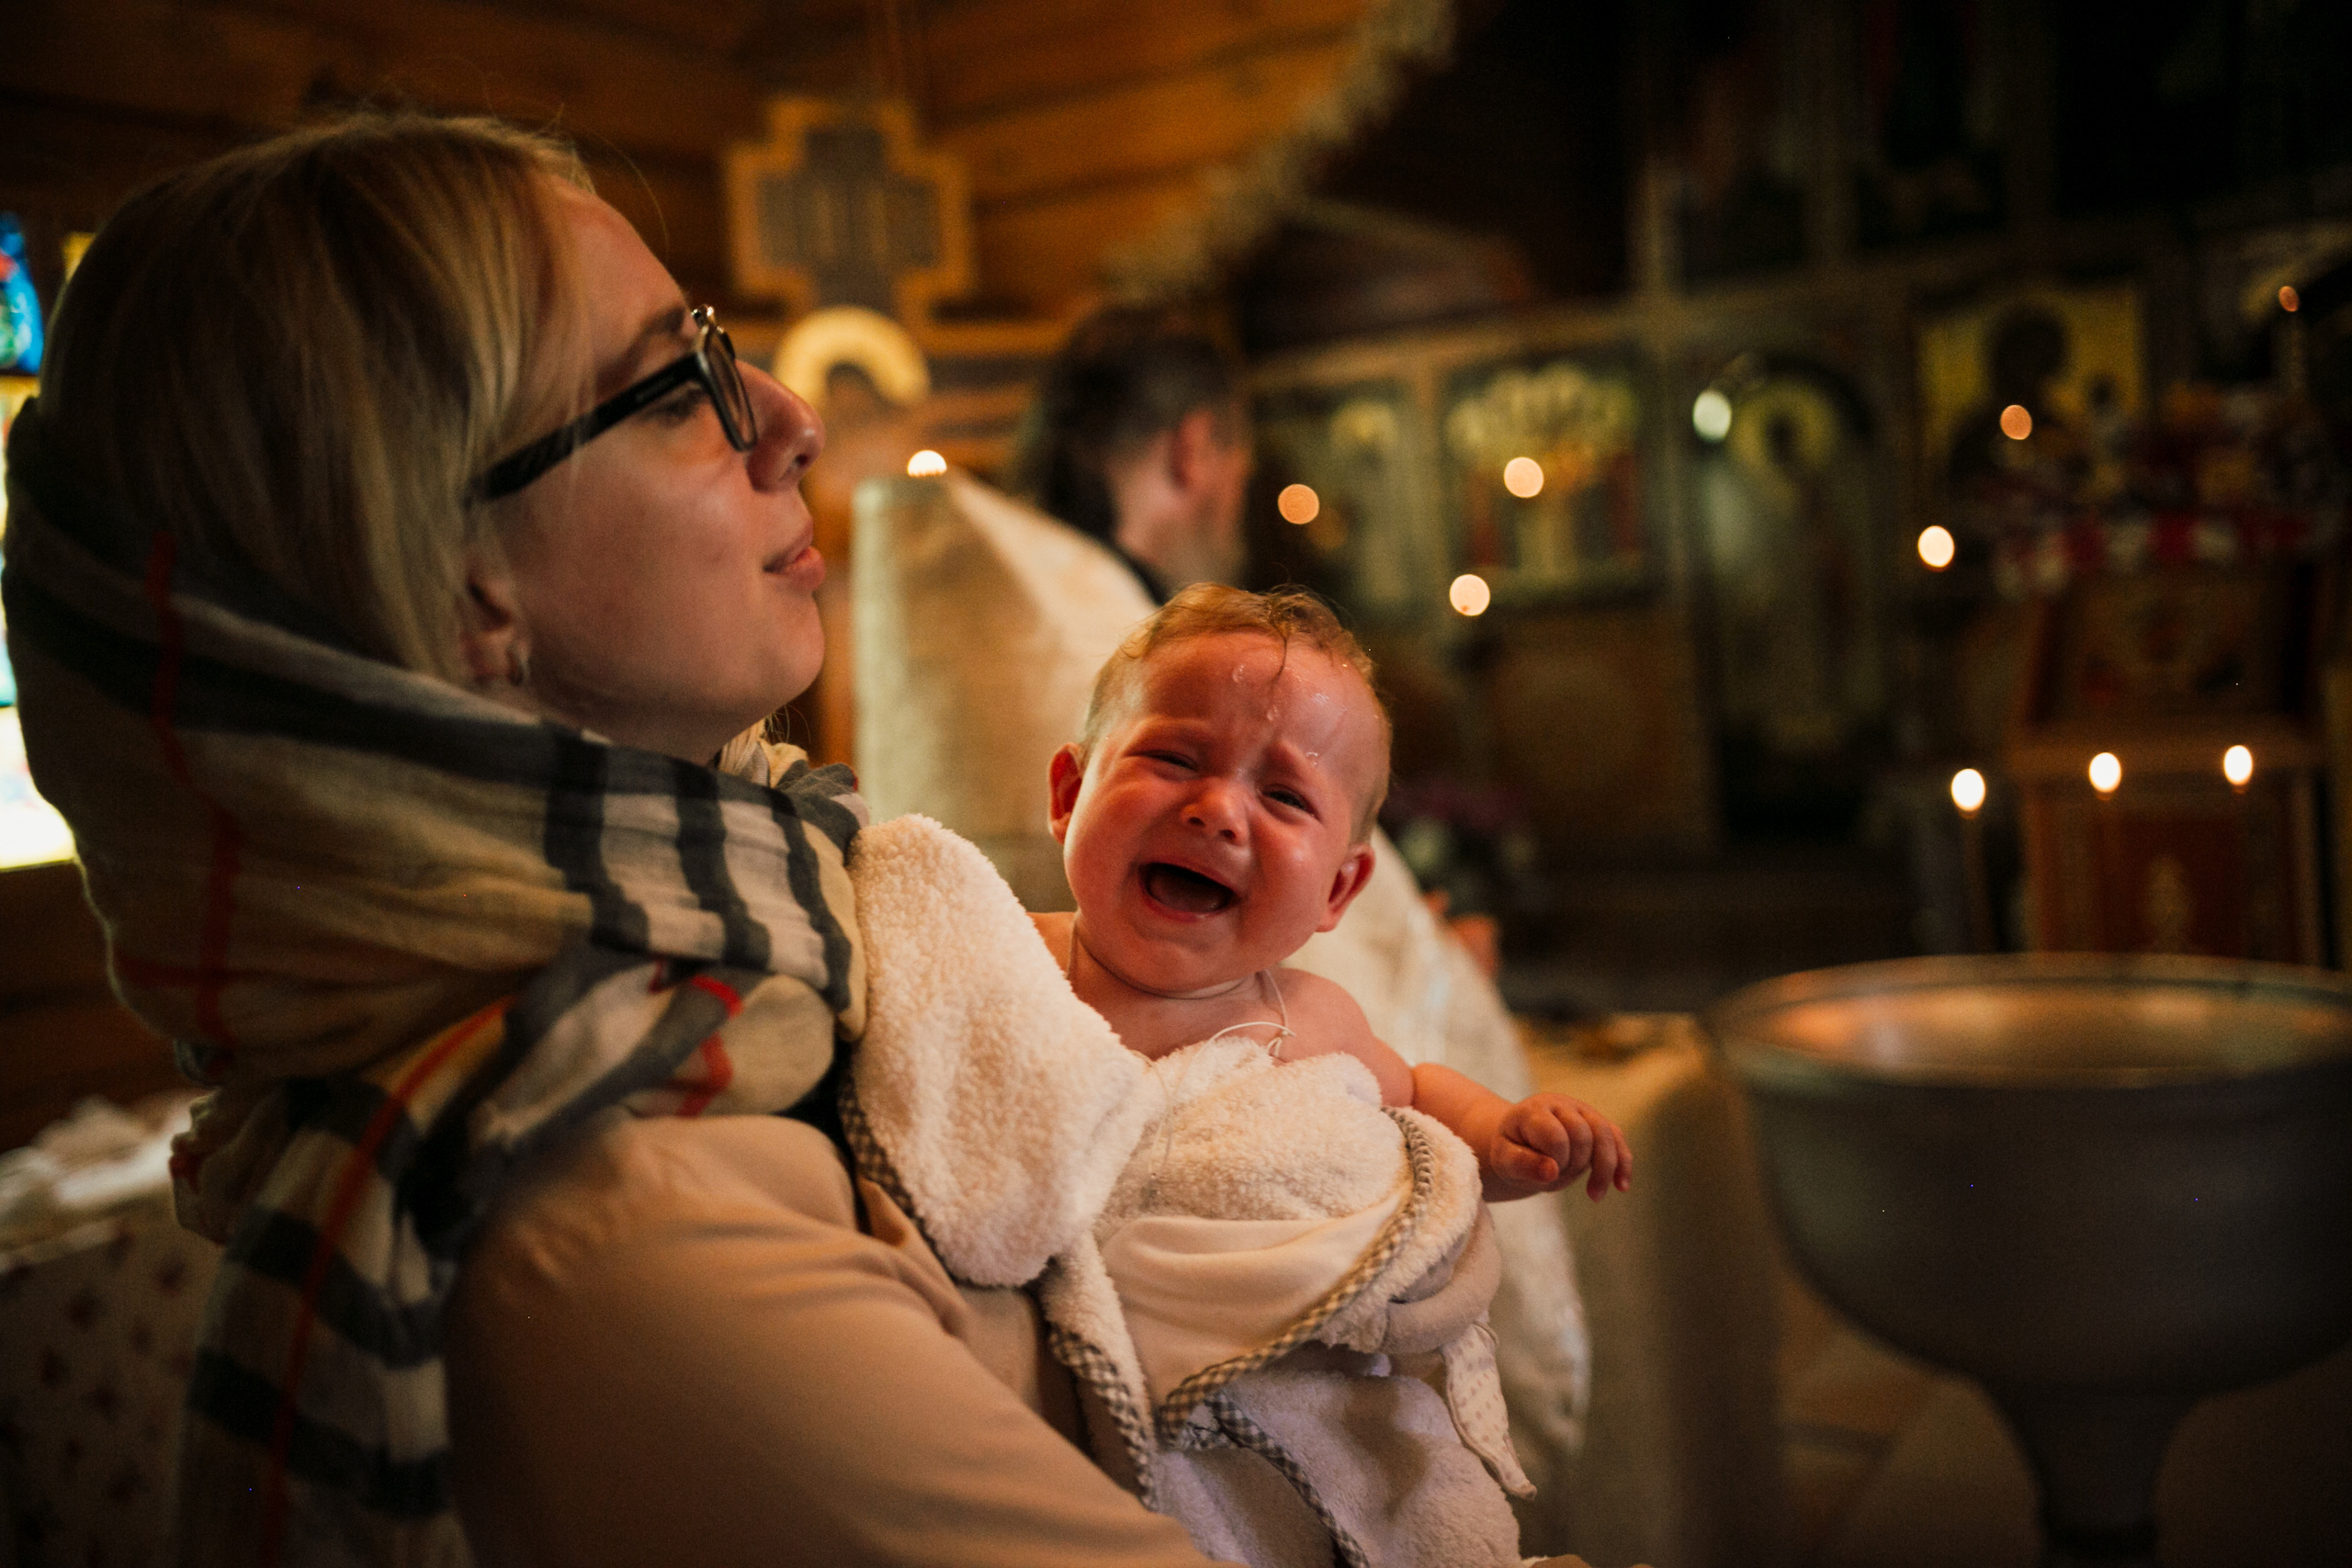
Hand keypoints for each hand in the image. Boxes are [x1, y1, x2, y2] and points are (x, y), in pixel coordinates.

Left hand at [1491, 1092, 1632, 1200]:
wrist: (1521, 1141)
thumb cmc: (1511, 1151)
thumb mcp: (1504, 1160)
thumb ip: (1522, 1164)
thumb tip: (1551, 1171)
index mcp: (1533, 1111)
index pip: (1555, 1137)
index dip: (1554, 1162)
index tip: (1543, 1175)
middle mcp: (1560, 1104)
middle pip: (1584, 1134)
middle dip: (1575, 1164)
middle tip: (1556, 1179)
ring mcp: (1582, 1110)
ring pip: (1606, 1134)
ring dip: (1605, 1168)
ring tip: (1595, 1196)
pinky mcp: (1597, 1122)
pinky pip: (1617, 1139)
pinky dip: (1622, 1163)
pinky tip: (1621, 1187)